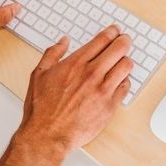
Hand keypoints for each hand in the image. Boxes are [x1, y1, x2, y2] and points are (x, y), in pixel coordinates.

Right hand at [17, 25, 132, 154]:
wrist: (48, 135)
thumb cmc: (42, 108)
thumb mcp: (39, 74)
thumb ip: (53, 53)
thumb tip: (64, 41)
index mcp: (76, 63)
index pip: (102, 40)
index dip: (112, 32)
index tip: (115, 31)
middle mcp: (92, 74)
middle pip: (119, 48)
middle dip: (124, 41)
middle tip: (124, 40)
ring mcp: (103, 90)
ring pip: (126, 66)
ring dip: (125, 60)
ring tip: (123, 60)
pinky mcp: (110, 106)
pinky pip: (126, 87)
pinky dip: (124, 81)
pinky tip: (119, 81)